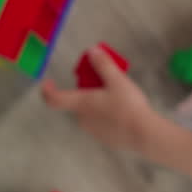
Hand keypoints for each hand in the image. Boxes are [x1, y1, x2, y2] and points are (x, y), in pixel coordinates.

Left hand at [41, 47, 159, 153]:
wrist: (143, 134)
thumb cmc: (127, 105)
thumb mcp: (117, 80)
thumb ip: (103, 65)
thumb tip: (92, 51)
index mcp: (82, 103)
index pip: (54, 99)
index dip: (47, 90)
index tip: (47, 82)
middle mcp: (83, 119)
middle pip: (78, 101)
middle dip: (88, 90)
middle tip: (106, 81)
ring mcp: (93, 131)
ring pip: (90, 112)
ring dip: (98, 102)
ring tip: (119, 96)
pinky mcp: (105, 139)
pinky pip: (101, 123)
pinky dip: (107, 115)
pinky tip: (124, 111)